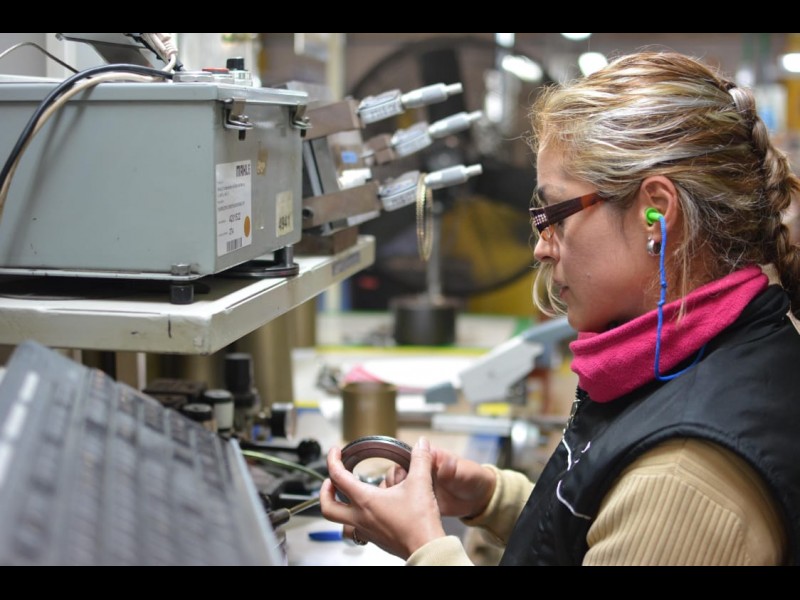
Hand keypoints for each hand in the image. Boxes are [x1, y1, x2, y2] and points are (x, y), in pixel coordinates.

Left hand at [319, 437, 447, 558]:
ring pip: (340, 522)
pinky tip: (369, 512)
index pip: (338, 477)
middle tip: (331, 480)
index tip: (334, 452)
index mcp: (365, 500)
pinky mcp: (375, 539)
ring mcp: (366, 530)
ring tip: (346, 497)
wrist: (426, 549)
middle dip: (325, 491)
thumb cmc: (419, 522)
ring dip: (338, 508)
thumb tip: (421, 444)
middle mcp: (361, 517)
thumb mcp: (420, 483)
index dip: (332, 461)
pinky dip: (356, 519)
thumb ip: (420, 460)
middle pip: (327, 506)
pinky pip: (356, 530)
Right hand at [385, 443, 495, 519]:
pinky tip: (395, 515)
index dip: (402, 467)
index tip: (402, 478)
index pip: (407, 457)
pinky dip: (397, 507)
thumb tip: (447, 462)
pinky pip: (403, 502)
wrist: (478, 499)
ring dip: (393, 495)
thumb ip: (453, 469)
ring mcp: (418, 486)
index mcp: (429, 457)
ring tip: (395, 505)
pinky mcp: (418, 501)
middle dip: (394, 482)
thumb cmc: (472, 478)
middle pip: (398, 472)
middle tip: (397, 493)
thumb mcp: (464, 473)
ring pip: (397, 488)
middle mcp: (420, 470)